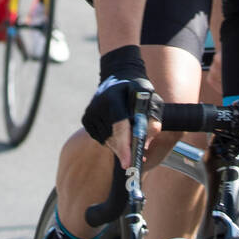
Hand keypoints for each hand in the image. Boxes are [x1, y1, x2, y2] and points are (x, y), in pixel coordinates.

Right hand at [82, 47, 161, 167]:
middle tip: (135, 157)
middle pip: (113, 137)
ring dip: (119, 144)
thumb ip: (152, 120)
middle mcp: (99, 103)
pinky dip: (111, 139)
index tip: (128, 163)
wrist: (119, 76)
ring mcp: (90, 111)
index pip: (119, 125)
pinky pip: (101, 138)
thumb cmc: (138, 90)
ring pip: (107, 140)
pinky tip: (117, 127)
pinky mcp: (86, 118)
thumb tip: (144, 145)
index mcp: (114, 96)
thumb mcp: (152, 99)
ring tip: (128, 131)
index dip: (125, 145)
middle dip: (125, 149)